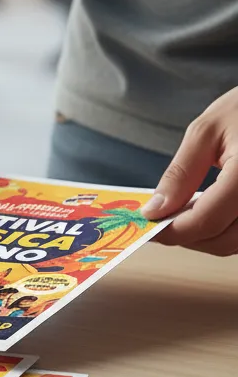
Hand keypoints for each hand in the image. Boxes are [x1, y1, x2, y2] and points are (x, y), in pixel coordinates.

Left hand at [143, 87, 237, 253]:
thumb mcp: (205, 132)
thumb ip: (180, 175)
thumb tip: (155, 210)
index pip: (206, 221)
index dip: (172, 231)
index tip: (148, 227)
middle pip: (222, 240)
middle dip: (187, 238)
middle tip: (161, 223)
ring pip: (237, 243)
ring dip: (207, 238)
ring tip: (182, 215)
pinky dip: (225, 230)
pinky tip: (208, 213)